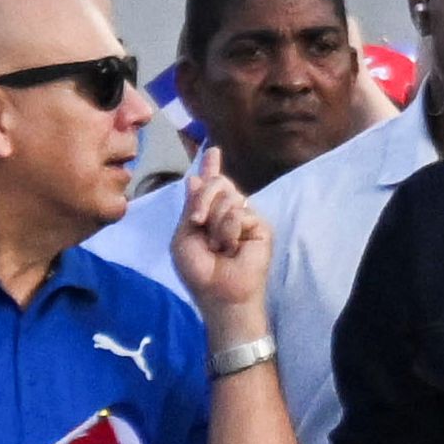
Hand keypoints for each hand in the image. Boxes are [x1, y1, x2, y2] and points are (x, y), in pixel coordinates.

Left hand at [172, 151, 268, 336]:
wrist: (220, 292)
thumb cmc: (198, 270)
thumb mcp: (183, 237)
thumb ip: (191, 207)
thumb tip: (196, 178)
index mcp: (206, 215)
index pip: (211, 186)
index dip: (211, 167)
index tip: (213, 151)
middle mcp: (227, 212)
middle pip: (217, 183)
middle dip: (203, 199)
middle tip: (197, 222)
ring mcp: (245, 218)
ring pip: (228, 197)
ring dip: (215, 224)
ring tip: (219, 247)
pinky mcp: (260, 226)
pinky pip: (239, 213)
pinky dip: (229, 231)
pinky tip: (231, 248)